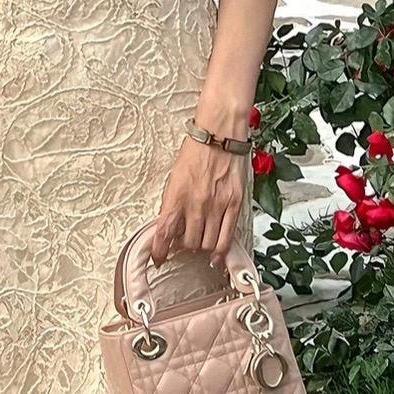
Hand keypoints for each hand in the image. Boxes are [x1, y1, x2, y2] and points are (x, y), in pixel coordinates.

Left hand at [148, 134, 246, 265]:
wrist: (219, 135)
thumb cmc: (195, 152)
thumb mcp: (175, 177)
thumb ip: (173, 203)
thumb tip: (170, 228)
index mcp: (176, 195)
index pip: (164, 232)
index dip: (160, 251)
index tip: (159, 259)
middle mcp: (195, 204)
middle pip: (188, 243)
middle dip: (184, 246)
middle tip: (185, 242)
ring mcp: (216, 206)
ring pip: (207, 244)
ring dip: (202, 247)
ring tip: (200, 241)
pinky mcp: (234, 205)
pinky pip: (226, 239)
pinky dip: (220, 252)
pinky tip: (215, 256)